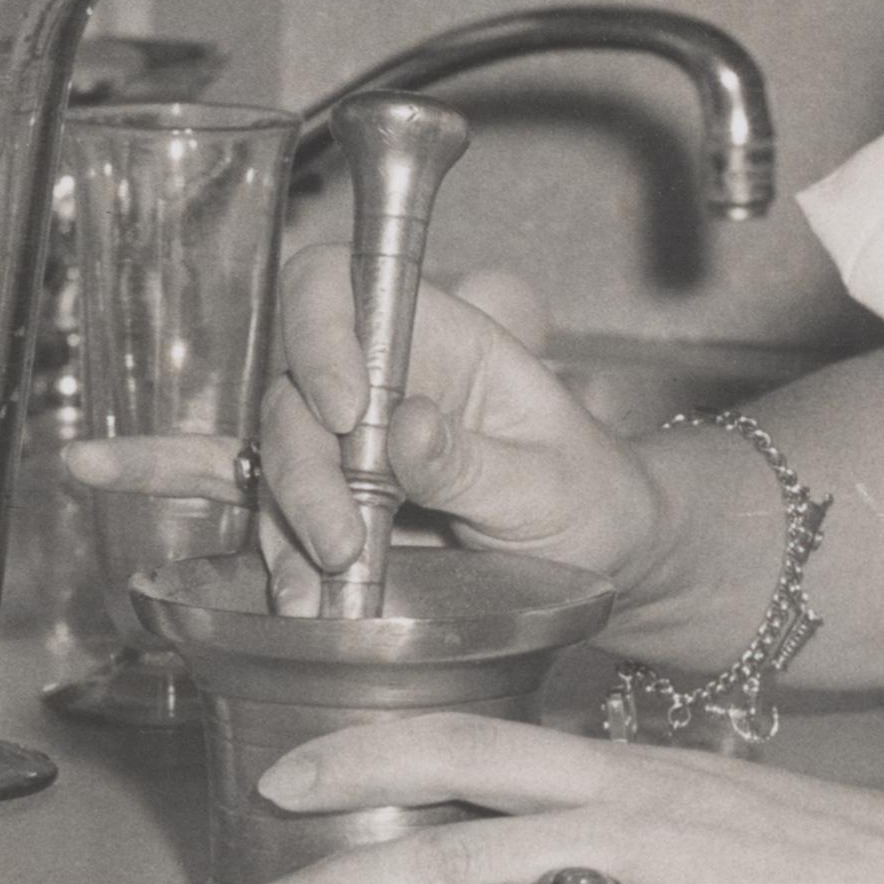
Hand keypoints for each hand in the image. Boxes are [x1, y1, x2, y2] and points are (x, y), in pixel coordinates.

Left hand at [214, 709, 883, 883]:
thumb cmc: (866, 877)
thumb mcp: (735, 823)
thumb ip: (642, 839)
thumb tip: (576, 872)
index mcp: (639, 769)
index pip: (473, 741)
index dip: (367, 750)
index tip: (286, 771)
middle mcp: (632, 809)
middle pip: (442, 817)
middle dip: (328, 866)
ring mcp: (656, 881)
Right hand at [251, 246, 663, 605]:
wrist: (600, 561)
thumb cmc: (589, 496)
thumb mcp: (548, 482)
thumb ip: (474, 460)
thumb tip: (407, 425)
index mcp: (442, 340)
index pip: (339, 287)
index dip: (320, 330)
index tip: (345, 410)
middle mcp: (385, 383)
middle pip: (296, 391)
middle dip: (304, 467)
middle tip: (342, 540)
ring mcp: (357, 445)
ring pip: (283, 459)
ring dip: (291, 523)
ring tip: (322, 589)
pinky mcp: (345, 504)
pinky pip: (291, 520)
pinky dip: (289, 560)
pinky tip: (305, 596)